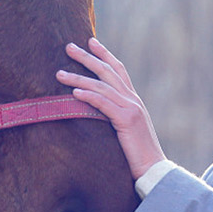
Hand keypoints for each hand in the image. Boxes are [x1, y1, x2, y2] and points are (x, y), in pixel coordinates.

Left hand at [58, 38, 167, 180]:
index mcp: (133, 100)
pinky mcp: (127, 120)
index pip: (118, 70)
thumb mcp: (125, 131)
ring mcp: (131, 108)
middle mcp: (133, 100)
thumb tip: (94, 112)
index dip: (105, 54)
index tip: (91, 41)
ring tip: (59, 73)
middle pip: (108, 71)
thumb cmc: (136, 155)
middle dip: (88, 57)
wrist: (153, 170)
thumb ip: (114, 117)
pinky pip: (104, 104)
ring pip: (102, 86)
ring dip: (79, 77)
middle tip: (69, 46)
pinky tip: (74, 91)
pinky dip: (89, 95)